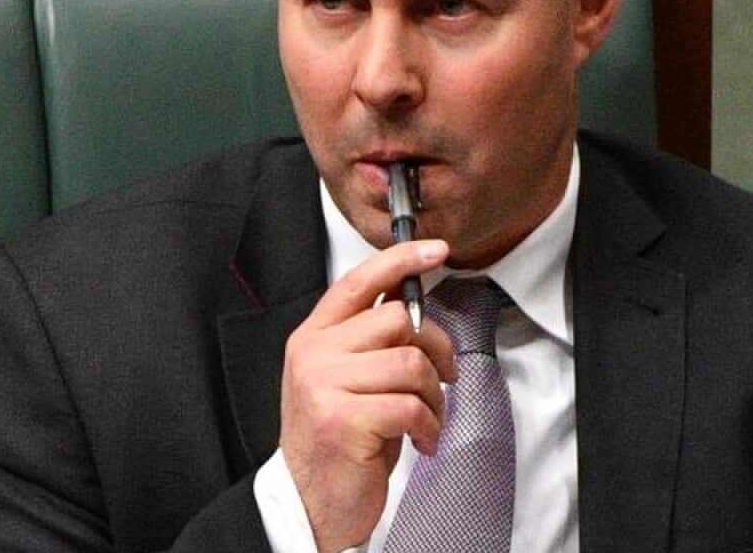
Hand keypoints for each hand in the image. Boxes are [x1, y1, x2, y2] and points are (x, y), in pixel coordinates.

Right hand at [280, 239, 455, 552]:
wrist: (309, 502)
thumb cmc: (337, 441)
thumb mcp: (347, 380)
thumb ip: (369, 341)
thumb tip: (416, 307)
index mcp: (313, 337)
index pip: (359, 282)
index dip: (400, 259)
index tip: (436, 250)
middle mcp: (313, 354)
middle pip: (397, 320)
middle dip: (435, 349)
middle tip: (442, 378)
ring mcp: (324, 385)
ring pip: (410, 363)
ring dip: (433, 396)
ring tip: (425, 418)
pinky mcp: (343, 419)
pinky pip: (410, 405)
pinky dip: (428, 425)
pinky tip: (420, 440)